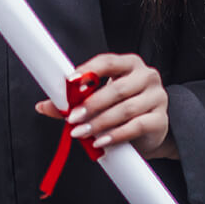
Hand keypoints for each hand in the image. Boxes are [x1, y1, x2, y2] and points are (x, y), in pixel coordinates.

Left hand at [35, 52, 177, 159]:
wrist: (151, 130)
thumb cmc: (122, 107)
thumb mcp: (100, 99)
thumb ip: (75, 100)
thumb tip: (43, 106)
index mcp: (130, 64)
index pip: (107, 62)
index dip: (88, 70)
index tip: (70, 82)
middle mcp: (146, 76)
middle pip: (116, 88)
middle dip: (91, 104)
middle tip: (71, 118)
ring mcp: (157, 97)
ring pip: (125, 109)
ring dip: (99, 122)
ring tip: (81, 132)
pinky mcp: (161, 120)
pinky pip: (136, 126)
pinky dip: (115, 135)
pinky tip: (101, 141)